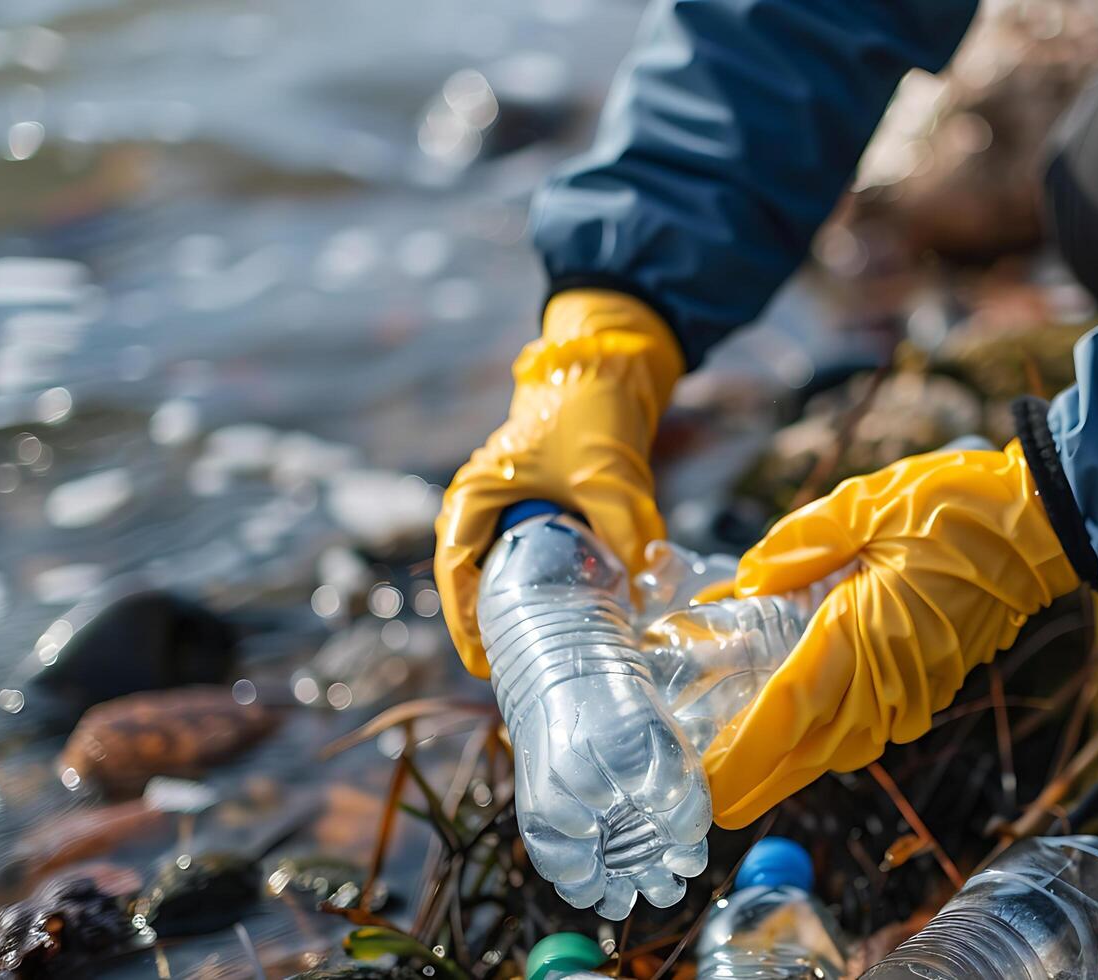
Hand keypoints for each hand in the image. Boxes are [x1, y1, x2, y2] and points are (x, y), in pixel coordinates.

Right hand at [434, 289, 683, 676]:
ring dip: (508, 612)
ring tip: (529, 659)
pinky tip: (558, 620)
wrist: (604, 368)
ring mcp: (503, 508)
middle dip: (485, 628)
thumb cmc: (589, 411)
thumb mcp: (608, 472)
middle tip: (509, 674)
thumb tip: (640, 585)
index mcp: (477, 494)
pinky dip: (533, 591)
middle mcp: (480, 504)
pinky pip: (521, 561)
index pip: (456, 569)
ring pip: (493, 574)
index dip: (465, 621)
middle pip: (468, 581)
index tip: (485, 661)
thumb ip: (624, 525)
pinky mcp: (531, 510)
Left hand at [703, 439, 1082, 827]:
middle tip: (706, 797)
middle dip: (755, 780)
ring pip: (840, 748)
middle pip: (810, 750)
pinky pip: (869, 730)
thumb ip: (797, 545)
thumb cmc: (954, 506)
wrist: (1039, 522)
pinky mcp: (932, 687)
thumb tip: (749, 582)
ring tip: (739, 771)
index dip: (744, 754)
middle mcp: (890, 678)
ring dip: (790, 765)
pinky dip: (828, 741)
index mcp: (866, 632)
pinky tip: (799, 730)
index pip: (791, 709)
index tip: (707, 783)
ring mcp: (917, 690)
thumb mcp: (861, 505)